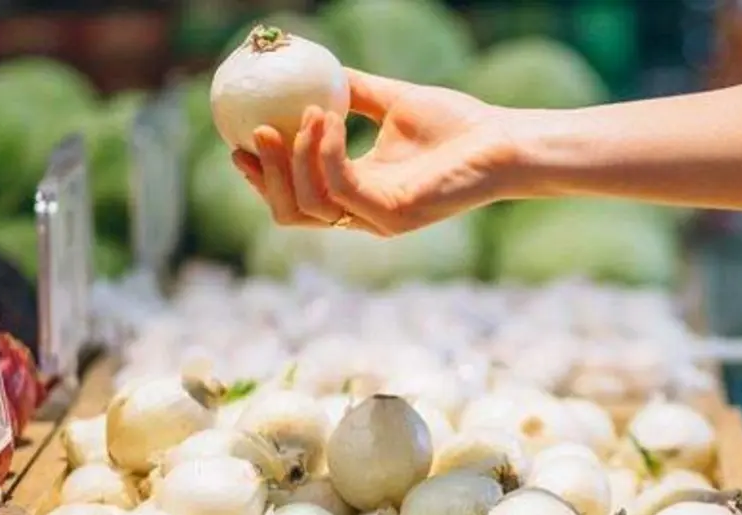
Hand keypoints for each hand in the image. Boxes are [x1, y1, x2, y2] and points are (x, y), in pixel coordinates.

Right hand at [233, 69, 518, 236]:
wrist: (501, 140)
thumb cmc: (458, 124)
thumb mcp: (391, 101)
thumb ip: (351, 91)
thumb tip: (312, 68)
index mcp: (360, 192)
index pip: (298, 197)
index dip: (263, 176)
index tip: (239, 141)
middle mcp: (364, 214)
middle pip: (291, 213)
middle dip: (264, 178)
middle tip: (252, 134)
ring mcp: (378, 220)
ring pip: (308, 205)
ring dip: (295, 157)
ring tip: (303, 114)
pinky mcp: (393, 215)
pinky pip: (339, 186)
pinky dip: (324, 151)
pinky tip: (326, 117)